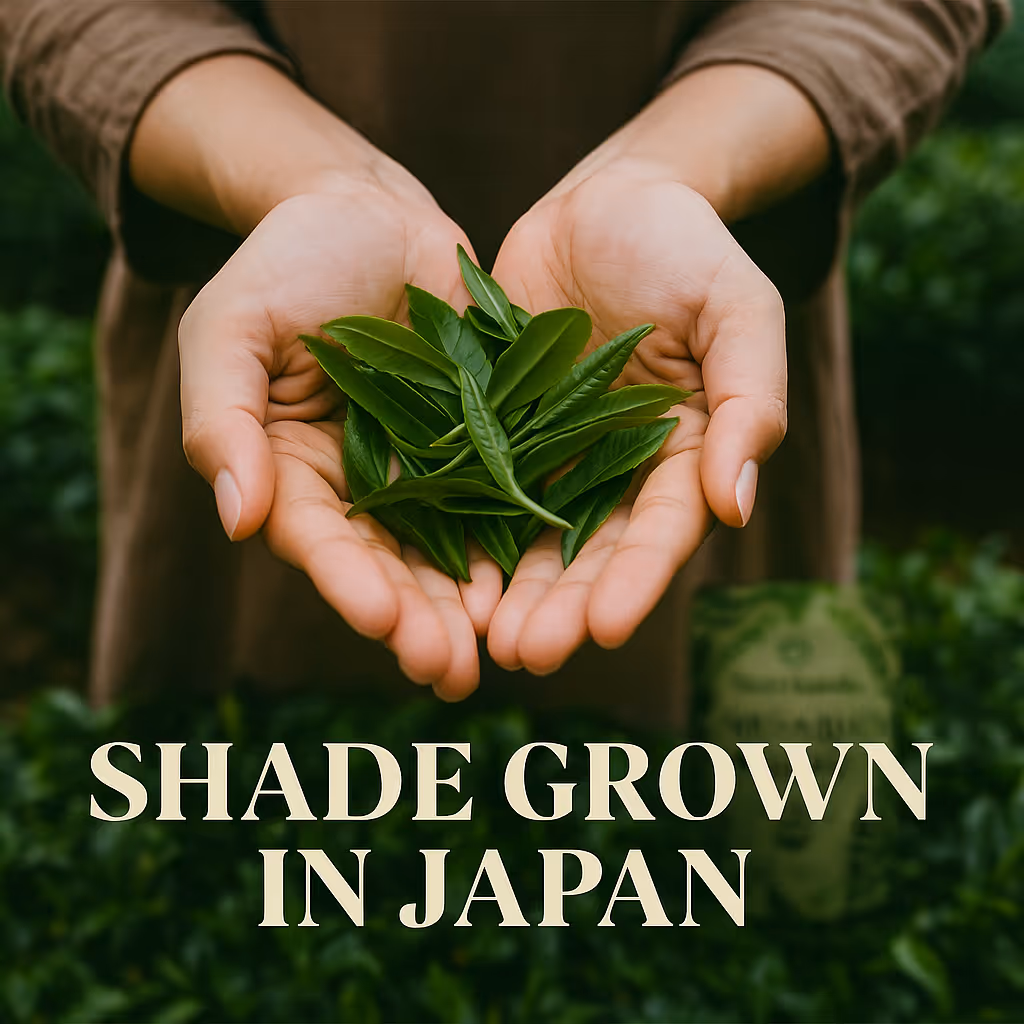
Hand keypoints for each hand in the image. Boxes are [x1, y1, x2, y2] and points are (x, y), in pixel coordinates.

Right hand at [178, 185, 501, 699]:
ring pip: (446, 550)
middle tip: (448, 669)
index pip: (318, 540)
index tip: (382, 620)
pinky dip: (511, 543)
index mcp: (290, 469)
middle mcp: (359, 484)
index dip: (348, 583)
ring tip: (496, 652)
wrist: (367, 210)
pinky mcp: (479, 440)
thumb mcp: (231, 327)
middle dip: (415, 618)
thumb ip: (224, 418)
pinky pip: (497, 498)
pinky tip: (534, 584)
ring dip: (466, 604)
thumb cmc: (286, 261)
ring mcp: (424, 467)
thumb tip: (237, 518)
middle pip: (387, 564)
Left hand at [486, 163, 787, 673]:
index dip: (636, 581)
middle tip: (528, 655)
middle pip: (591, 551)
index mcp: (685, 452)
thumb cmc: (685, 245)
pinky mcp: (500, 428)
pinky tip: (439, 575)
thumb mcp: (737, 309)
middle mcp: (618, 467)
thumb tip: (736, 505)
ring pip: (531, 535)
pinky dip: (463, 532)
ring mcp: (554, 452)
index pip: (662, 530)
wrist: (604, 201)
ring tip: (482, 641)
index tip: (604, 628)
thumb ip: (749, 401)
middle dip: (562, 605)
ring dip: (510, 591)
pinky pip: (478, 486)